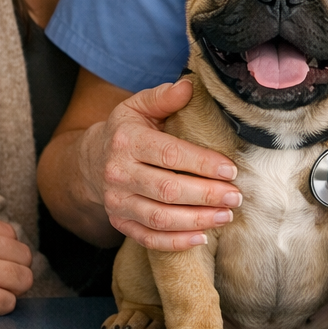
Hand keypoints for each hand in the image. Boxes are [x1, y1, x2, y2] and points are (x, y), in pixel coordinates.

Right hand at [79, 79, 240, 250]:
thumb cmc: (126, 131)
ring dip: (197, 220)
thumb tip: (188, 86)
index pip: (169, 154)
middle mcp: (117, 173)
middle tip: (236, 196)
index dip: (202, 163)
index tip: (231, 170)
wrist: (91, 161)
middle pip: (167, 190)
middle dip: (206, 195)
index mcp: (126, 141)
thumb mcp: (138, 106)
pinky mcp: (119, 223)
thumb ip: (162, 97)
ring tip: (226, 215)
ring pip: (160, 217)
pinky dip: (175, 242)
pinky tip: (202, 237)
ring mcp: (117, 202)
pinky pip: (148, 238)